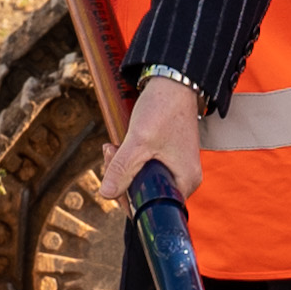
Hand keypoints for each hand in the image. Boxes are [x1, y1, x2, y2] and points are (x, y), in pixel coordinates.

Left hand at [99, 74, 207, 207]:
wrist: (174, 81)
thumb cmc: (164, 109)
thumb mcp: (139, 141)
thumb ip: (122, 168)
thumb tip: (106, 194)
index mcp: (184, 181)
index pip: (152, 208)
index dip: (127, 199)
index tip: (112, 181)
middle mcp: (182, 178)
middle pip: (145, 194)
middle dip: (121, 179)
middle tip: (109, 154)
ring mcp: (175, 167)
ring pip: (141, 179)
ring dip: (121, 166)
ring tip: (112, 146)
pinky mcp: (167, 156)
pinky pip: (144, 166)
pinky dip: (129, 158)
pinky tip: (120, 145)